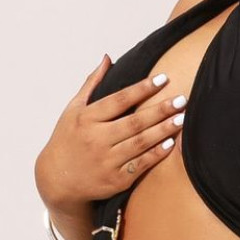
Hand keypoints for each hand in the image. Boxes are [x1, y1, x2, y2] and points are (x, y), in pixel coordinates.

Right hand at [35, 55, 188, 214]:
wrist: (57, 179)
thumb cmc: (66, 138)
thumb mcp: (73, 108)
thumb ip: (92, 83)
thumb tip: (107, 58)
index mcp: (86, 118)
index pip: (119, 100)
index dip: (142, 89)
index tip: (162, 79)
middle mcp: (96, 138)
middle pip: (134, 122)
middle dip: (160, 109)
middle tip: (182, 100)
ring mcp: (106, 161)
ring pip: (140, 143)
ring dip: (163, 130)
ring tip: (182, 119)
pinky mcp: (115, 180)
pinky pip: (140, 165)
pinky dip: (156, 154)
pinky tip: (171, 143)